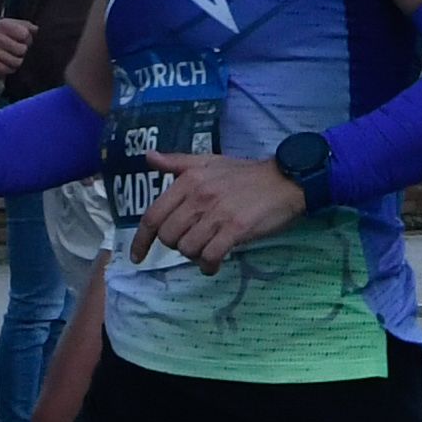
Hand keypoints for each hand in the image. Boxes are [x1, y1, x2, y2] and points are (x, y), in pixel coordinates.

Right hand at [0, 18, 36, 81]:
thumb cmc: (4, 31)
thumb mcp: (13, 23)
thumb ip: (26, 25)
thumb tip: (36, 30)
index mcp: (3, 25)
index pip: (24, 34)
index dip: (28, 38)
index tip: (25, 38)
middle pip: (21, 50)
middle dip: (24, 50)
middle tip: (22, 48)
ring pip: (16, 62)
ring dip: (19, 60)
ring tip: (17, 56)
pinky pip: (6, 70)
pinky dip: (11, 68)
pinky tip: (10, 62)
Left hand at [133, 151, 301, 270]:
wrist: (285, 181)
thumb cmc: (245, 174)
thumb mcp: (209, 161)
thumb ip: (177, 162)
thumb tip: (148, 156)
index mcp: (189, 179)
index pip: (153, 215)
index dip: (141, 240)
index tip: (137, 256)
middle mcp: (199, 195)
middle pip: (169, 236)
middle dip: (176, 246)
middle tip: (193, 242)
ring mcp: (218, 213)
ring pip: (187, 249)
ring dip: (195, 255)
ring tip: (207, 249)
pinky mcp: (236, 229)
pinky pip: (210, 256)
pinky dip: (209, 265)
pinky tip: (214, 263)